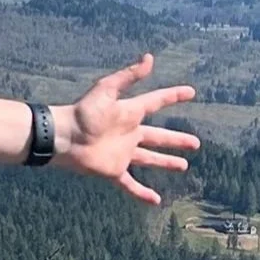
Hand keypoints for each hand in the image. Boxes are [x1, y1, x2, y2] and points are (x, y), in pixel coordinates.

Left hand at [59, 55, 200, 203]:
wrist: (63, 137)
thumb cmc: (83, 112)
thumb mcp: (106, 90)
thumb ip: (128, 76)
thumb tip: (149, 58)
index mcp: (129, 112)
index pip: (156, 102)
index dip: (173, 96)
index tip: (191, 92)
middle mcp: (129, 133)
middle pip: (159, 136)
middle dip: (176, 140)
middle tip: (196, 143)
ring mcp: (123, 153)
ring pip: (150, 159)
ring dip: (166, 162)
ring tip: (183, 165)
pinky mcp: (114, 170)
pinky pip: (131, 184)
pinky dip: (142, 193)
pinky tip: (156, 201)